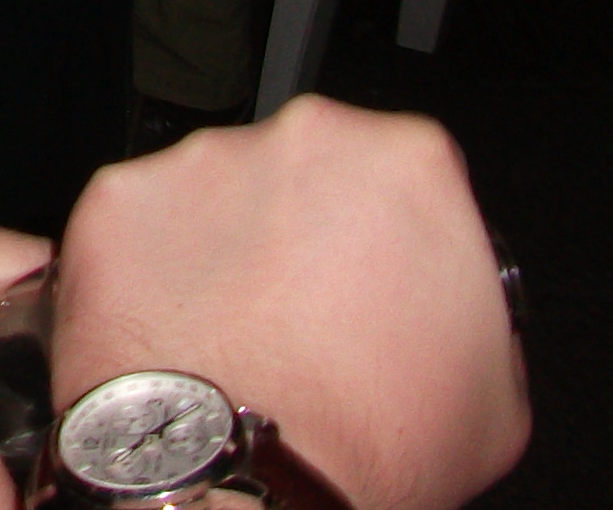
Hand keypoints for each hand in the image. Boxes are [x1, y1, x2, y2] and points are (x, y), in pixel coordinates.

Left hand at [52, 100, 528, 509]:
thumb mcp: (496, 392)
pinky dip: (146, 272)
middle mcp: (301, 138)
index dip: (387, 237)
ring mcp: (200, 162)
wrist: (249, 482)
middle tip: (299, 315)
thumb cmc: (371, 445)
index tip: (373, 280)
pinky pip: (135, 228)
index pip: (402, 173)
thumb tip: (445, 304)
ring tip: (231, 335)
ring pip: (214, 194)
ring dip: (221, 247)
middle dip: (300, 228)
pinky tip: (175, 333)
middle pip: (303, 172)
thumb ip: (473, 310)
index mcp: (407, 163)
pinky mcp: (116, 199)